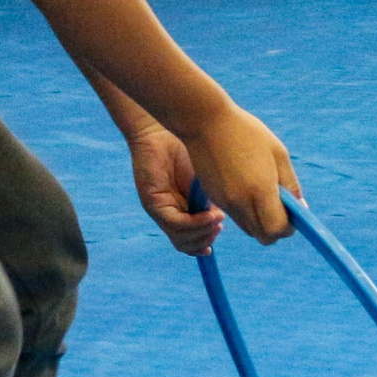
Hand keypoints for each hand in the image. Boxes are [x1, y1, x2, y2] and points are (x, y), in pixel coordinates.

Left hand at [126, 125, 225, 255]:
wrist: (161, 131)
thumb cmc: (184, 149)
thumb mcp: (204, 180)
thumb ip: (210, 199)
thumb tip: (224, 218)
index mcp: (180, 210)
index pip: (189, 240)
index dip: (204, 243)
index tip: (220, 232)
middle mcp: (168, 214)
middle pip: (186, 245)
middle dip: (206, 239)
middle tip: (220, 225)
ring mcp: (159, 211)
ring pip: (181, 239)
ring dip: (203, 233)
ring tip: (218, 219)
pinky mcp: (153, 204)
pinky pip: (176, 224)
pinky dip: (196, 223)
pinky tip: (210, 214)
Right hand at [183, 103, 296, 245]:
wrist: (205, 122)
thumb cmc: (247, 132)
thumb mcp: (278, 153)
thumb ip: (291, 184)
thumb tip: (300, 208)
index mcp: (260, 190)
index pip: (277, 230)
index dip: (288, 227)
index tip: (292, 212)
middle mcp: (241, 202)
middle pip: (263, 237)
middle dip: (275, 228)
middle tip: (279, 206)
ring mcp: (225, 203)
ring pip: (249, 229)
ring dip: (260, 221)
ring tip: (261, 193)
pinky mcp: (215, 199)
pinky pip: (236, 217)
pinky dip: (245, 212)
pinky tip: (246, 187)